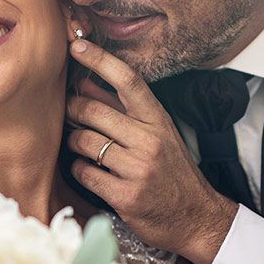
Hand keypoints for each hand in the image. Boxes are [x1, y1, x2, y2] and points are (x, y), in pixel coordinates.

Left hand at [65, 40, 236, 263]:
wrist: (196, 218)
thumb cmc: (171, 172)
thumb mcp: (157, 134)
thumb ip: (123, 109)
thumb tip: (85, 81)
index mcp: (158, 120)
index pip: (127, 80)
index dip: (99, 59)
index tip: (76, 45)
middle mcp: (149, 141)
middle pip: (93, 110)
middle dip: (72, 108)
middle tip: (68, 112)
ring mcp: (138, 169)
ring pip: (84, 141)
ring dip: (73, 141)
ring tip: (80, 145)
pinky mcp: (125, 196)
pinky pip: (83, 172)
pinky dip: (78, 170)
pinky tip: (88, 171)